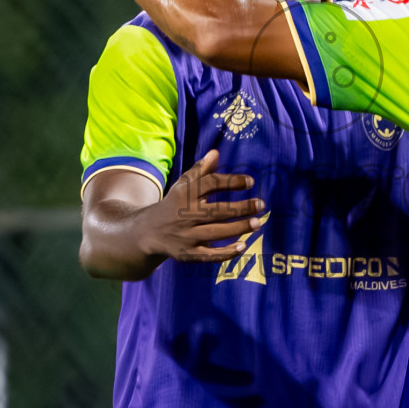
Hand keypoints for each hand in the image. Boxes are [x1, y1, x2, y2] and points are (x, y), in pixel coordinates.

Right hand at [140, 149, 264, 262]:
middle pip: (216, 211)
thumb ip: (200, 171)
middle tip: (261, 204)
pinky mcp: (188, 254)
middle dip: (240, 208)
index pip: (210, 184)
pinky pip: (209, 255)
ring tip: (257, 223)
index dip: (231, 181)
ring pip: (216, 232)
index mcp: (184, 195)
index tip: (250, 181)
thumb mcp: (182, 186)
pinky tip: (243, 246)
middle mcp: (185, 215)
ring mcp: (186, 236)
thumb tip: (216, 153)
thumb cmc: (173, 204)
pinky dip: (226, 252)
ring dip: (238, 228)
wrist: (147, 232)